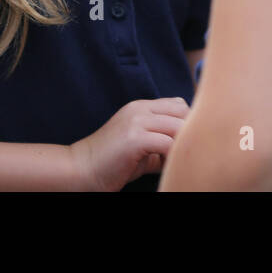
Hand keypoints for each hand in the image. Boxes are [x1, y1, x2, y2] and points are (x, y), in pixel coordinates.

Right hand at [69, 97, 189, 191]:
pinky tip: (166, 166)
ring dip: (184, 145)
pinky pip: (168, 143)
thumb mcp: (140, 144)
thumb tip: (186, 149)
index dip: (188, 124)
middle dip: (190, 133)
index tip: (187, 145)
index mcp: (141, 107)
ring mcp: (136, 121)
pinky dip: (173, 156)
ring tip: (177, 161)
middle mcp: (139, 109)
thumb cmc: (112, 161)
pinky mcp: (134, 138)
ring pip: (179, 126)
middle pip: (183, 111)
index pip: (179, 104)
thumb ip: (161, 140)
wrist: (81, 168)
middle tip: (185, 154)